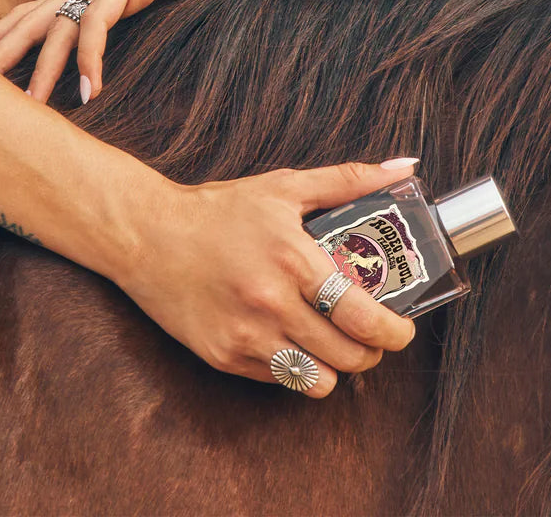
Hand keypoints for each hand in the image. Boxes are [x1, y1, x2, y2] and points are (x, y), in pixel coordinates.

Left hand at [0, 0, 304, 101]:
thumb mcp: (154, 15)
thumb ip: (127, 34)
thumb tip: (103, 77)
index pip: (30, 13)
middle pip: (30, 16)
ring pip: (59, 24)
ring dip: (42, 67)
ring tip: (30, 107)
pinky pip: (100, 22)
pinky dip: (91, 57)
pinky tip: (90, 90)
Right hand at [113, 158, 418, 396]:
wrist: (148, 234)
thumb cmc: (218, 210)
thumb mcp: (282, 186)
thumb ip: (346, 180)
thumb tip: (403, 168)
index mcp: (293, 259)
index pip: (363, 316)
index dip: (395, 332)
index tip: (401, 329)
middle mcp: (272, 303)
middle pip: (349, 356)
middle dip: (371, 351)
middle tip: (370, 335)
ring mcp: (247, 335)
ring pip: (318, 382)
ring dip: (335, 368)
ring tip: (331, 343)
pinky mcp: (224, 357)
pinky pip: (279, 381)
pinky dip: (294, 368)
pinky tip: (289, 339)